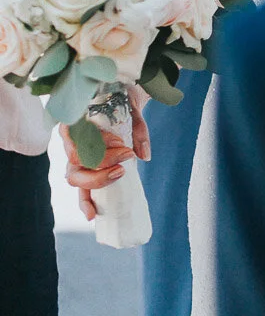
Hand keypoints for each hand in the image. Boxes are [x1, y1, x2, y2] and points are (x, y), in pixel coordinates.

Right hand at [60, 97, 149, 221]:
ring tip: (120, 174)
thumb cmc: (123, 103)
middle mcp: (71, 141)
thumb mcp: (132, 108)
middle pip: (75, 159)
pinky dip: (85, 202)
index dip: (96, 143)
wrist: (123, 101)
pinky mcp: (85, 171)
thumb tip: (143, 156)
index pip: (75, 135)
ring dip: (97, 180)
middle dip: (101, 163)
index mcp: (76, 120)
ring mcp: (76, 158)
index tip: (120, 142)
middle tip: (127, 156)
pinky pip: (80, 189)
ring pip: (75, 176)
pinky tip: (92, 214)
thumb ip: (138, 130)